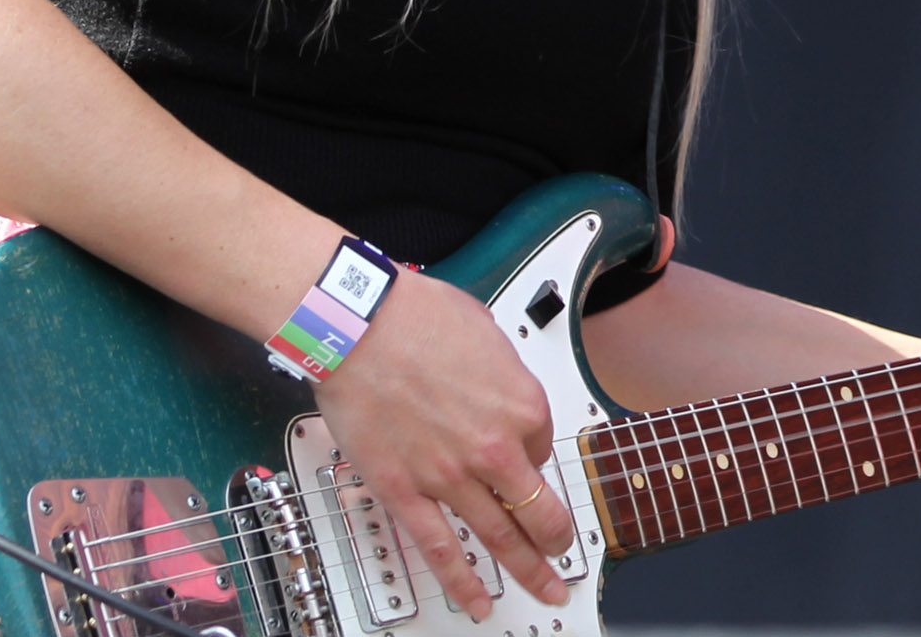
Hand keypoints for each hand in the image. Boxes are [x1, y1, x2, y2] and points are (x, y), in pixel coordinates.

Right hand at [311, 270, 571, 621]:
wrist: (357, 325)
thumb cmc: (416, 317)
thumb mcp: (488, 335)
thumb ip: (504, 378)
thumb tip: (501, 395)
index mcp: (523, 406)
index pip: (541, 447)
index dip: (530, 452)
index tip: (521, 456)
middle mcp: (494, 448)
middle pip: (538, 508)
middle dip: (555, 537)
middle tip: (562, 554)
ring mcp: (449, 477)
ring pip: (499, 538)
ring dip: (528, 570)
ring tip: (546, 590)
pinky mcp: (404, 492)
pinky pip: (439, 549)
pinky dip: (461, 582)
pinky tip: (477, 602)